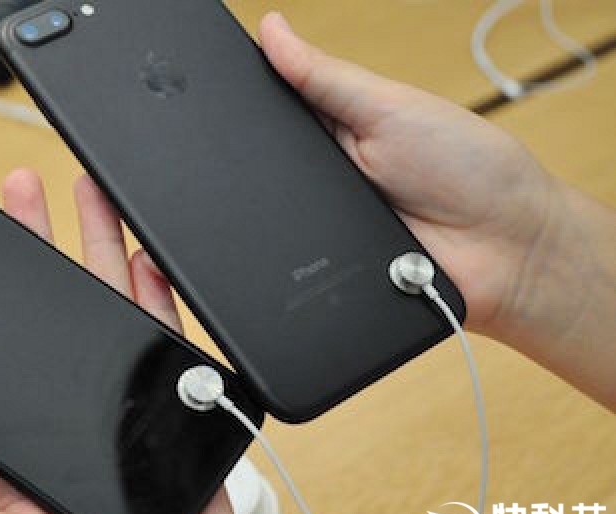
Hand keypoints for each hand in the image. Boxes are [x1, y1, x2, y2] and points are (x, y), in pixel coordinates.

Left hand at [0, 172, 246, 513]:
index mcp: (14, 442)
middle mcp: (68, 416)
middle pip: (52, 314)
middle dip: (39, 245)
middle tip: (19, 186)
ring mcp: (125, 412)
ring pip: (112, 314)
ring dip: (100, 249)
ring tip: (85, 191)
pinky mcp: (178, 417)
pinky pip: (172, 345)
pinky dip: (162, 296)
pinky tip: (144, 255)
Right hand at [259, 12, 562, 336]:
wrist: (507, 250)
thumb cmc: (469, 167)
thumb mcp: (389, 106)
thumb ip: (326, 76)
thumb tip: (273, 28)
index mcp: (337, 121)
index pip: (275, 102)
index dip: (252, 95)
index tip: (233, 87)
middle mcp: (325, 169)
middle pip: (265, 160)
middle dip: (272, 156)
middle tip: (310, 153)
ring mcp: (324, 215)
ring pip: (271, 210)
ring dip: (289, 203)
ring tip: (336, 194)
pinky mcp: (327, 259)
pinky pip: (291, 256)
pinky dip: (299, 249)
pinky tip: (324, 232)